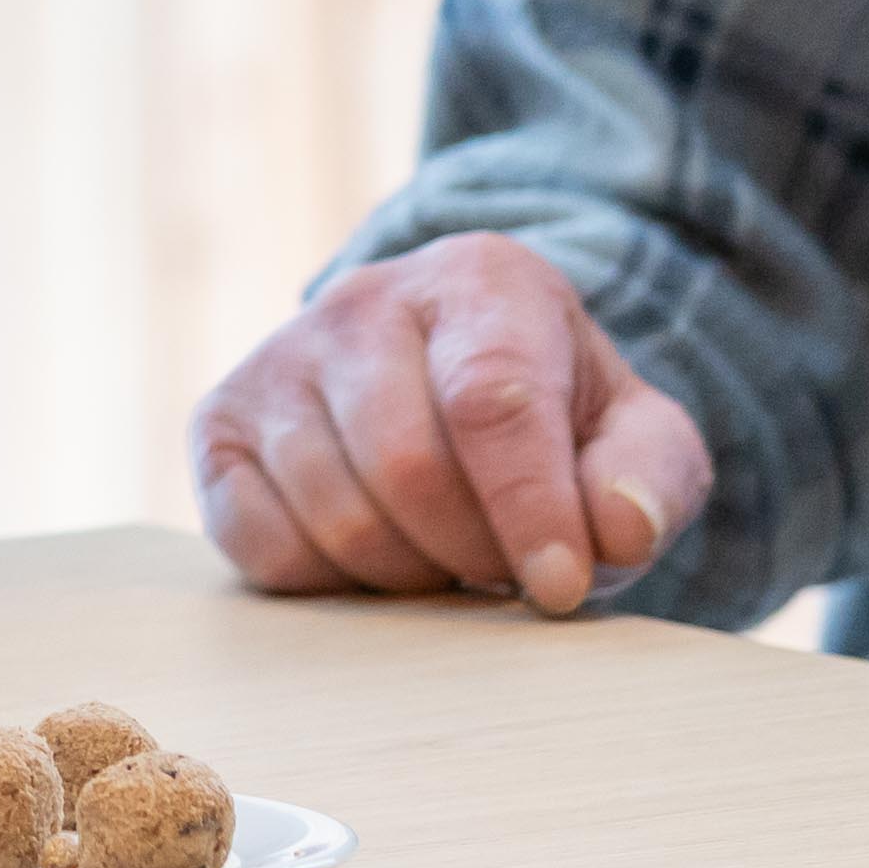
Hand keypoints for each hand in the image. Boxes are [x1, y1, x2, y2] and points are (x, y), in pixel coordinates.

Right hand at [192, 237, 714, 615]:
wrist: (444, 383)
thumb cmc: (552, 421)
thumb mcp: (633, 433)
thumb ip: (651, 474)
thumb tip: (619, 528)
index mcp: (477, 280)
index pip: (491, 398)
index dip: (529, 507)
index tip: (561, 587)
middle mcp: (362, 301)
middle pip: (406, 466)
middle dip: (469, 550)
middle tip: (501, 569)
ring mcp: (277, 358)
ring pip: (332, 512)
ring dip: (404, 573)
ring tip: (442, 555)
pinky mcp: (218, 423)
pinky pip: (256, 539)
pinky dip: (322, 580)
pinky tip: (368, 556)